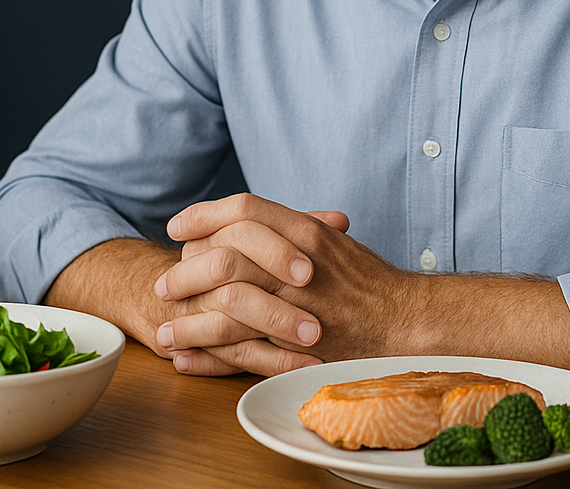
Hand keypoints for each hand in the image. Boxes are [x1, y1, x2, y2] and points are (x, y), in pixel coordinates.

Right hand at [43, 235, 320, 378]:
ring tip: (316, 340)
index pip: (240, 223)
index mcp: (219, 233)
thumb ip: (297, 228)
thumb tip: (340, 221)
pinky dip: (271, 361)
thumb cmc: (229, 265)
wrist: (162, 293)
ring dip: (276, 326)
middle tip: (310, 297)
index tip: (311, 265)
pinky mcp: (198, 342)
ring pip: (230, 314)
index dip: (275, 246)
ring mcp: (196, 305)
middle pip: (228, 267)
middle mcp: (202, 264)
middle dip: (271, 279)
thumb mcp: (261, 242)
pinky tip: (304, 366)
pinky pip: (234, 354)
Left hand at [158, 194, 423, 365]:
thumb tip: (242, 224)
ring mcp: (299, 303)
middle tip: (165, 286)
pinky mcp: (298, 345)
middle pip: (224, 255)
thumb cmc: (366, 282)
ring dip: (188, 321)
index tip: (177, 229)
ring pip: (226, 304)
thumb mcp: (329, 241)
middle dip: (184, 273)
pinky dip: (207, 356)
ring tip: (166, 333)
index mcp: (305, 231)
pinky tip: (186, 360)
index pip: (243, 208)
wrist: (404, 321)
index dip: (203, 216)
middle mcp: (299, 261)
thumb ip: (288, 228)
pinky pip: (240, 349)